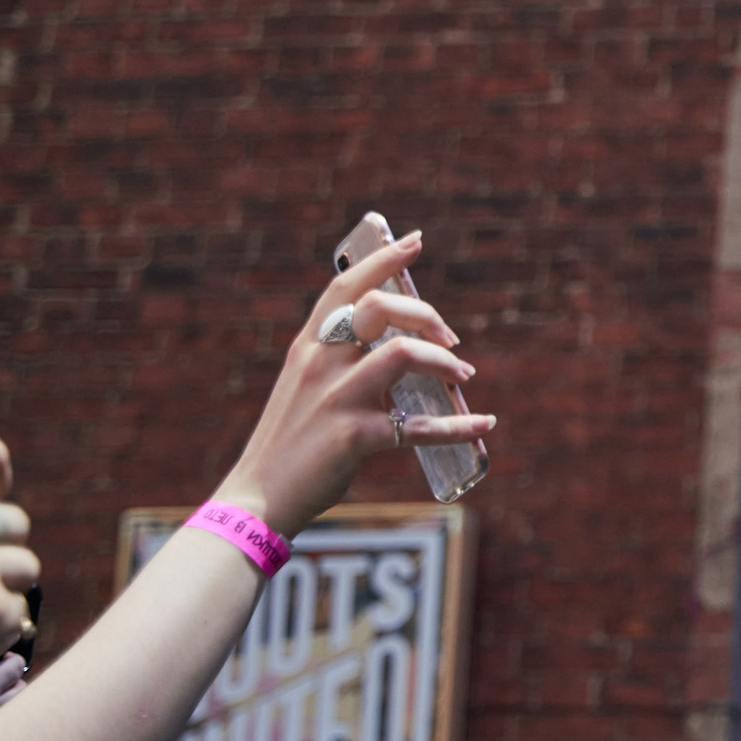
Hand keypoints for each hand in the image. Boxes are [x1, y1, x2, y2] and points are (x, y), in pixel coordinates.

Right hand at [211, 231, 494, 536]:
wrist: (257, 499)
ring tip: (463, 375)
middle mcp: (320, 364)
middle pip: (380, 309)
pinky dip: (459, 425)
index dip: (382, 260)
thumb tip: (401, 349)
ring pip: (404, 354)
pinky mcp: (352, 437)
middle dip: (426, 315)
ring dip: (445, 362)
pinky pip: (419, 427)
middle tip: (451, 339)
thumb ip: (338, 362)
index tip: (416, 241)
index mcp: (308, 348)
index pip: (345, 287)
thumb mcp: (305, 387)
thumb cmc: (290, 443)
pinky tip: (483, 424)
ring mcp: (335, 398)